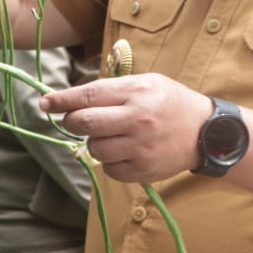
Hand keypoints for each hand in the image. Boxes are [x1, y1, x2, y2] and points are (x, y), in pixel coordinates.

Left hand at [40, 74, 213, 182]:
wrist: (207, 133)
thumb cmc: (171, 102)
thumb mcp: (147, 82)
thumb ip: (112, 89)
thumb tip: (73, 100)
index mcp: (136, 93)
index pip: (89, 96)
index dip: (62, 100)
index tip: (45, 103)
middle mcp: (137, 119)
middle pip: (85, 124)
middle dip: (72, 122)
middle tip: (76, 121)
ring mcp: (140, 148)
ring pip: (94, 149)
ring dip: (95, 142)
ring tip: (113, 135)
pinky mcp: (143, 170)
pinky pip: (109, 169)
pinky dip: (110, 161)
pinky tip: (125, 151)